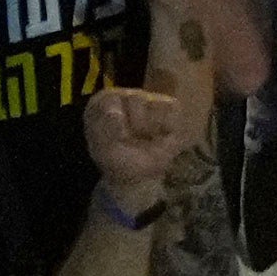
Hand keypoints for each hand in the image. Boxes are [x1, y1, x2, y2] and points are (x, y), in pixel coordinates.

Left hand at [80, 71, 208, 214]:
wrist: (141, 180)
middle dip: (135, 127)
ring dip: (152, 129)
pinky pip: (172, 111)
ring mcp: (149, 99)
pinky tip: (162, 139)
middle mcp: (126, 95)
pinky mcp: (170, 108)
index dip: (114, 121)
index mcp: (104, 103)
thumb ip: (107, 131)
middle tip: (134, 142)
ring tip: (148, 140)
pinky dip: (168, 129)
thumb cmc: (119, 163)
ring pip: (155, 105)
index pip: (109, 100)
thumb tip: (117, 114)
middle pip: (136, 101)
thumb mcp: (105, 151)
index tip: (119, 138)